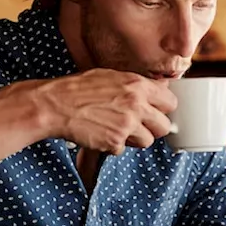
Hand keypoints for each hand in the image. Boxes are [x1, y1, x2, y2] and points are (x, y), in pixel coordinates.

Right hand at [30, 69, 177, 153]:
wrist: (55, 104)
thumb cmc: (78, 88)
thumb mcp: (111, 76)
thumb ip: (136, 85)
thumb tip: (157, 90)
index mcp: (137, 86)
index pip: (170, 102)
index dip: (163, 109)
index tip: (156, 112)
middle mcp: (136, 105)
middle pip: (164, 126)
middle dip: (153, 128)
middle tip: (140, 125)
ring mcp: (126, 125)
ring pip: (147, 141)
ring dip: (135, 139)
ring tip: (117, 129)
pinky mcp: (114, 142)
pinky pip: (123, 149)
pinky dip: (113, 145)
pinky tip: (101, 133)